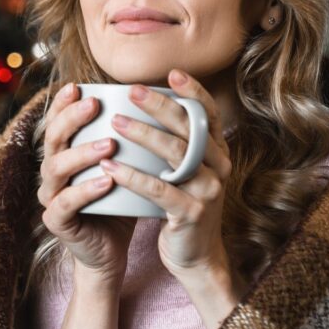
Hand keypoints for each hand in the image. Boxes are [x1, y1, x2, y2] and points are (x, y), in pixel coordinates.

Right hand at [37, 82, 136, 290]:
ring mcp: (51, 196)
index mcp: (65, 154)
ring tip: (108, 144)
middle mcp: (52, 171)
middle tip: (94, 105)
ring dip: (82, 153)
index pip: (58, 122)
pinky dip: (85, 190)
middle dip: (71, 119)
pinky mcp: (57, 221)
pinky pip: (66, 202)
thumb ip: (130, 139)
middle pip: (52, 139)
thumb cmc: (121, 203)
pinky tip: (106, 181)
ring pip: (56, 168)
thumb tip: (160, 101)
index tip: (78, 86)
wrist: (111, 251)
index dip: (64, 103)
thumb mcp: (126, 167)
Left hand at [98, 69, 233, 280]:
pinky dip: (132, 176)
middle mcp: (219, 167)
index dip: (193, 92)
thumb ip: (176, 143)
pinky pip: (159, 189)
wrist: (194, 256)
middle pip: (189, 128)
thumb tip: (148, 105)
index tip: (172, 73)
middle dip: (159, 106)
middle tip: (131, 91)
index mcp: (218, 152)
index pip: (210, 114)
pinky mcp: (190, 213)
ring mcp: (208, 190)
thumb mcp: (185, 171)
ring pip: (175, 154)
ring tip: (115, 122)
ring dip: (143, 135)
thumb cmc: (181, 205)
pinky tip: (109, 167)